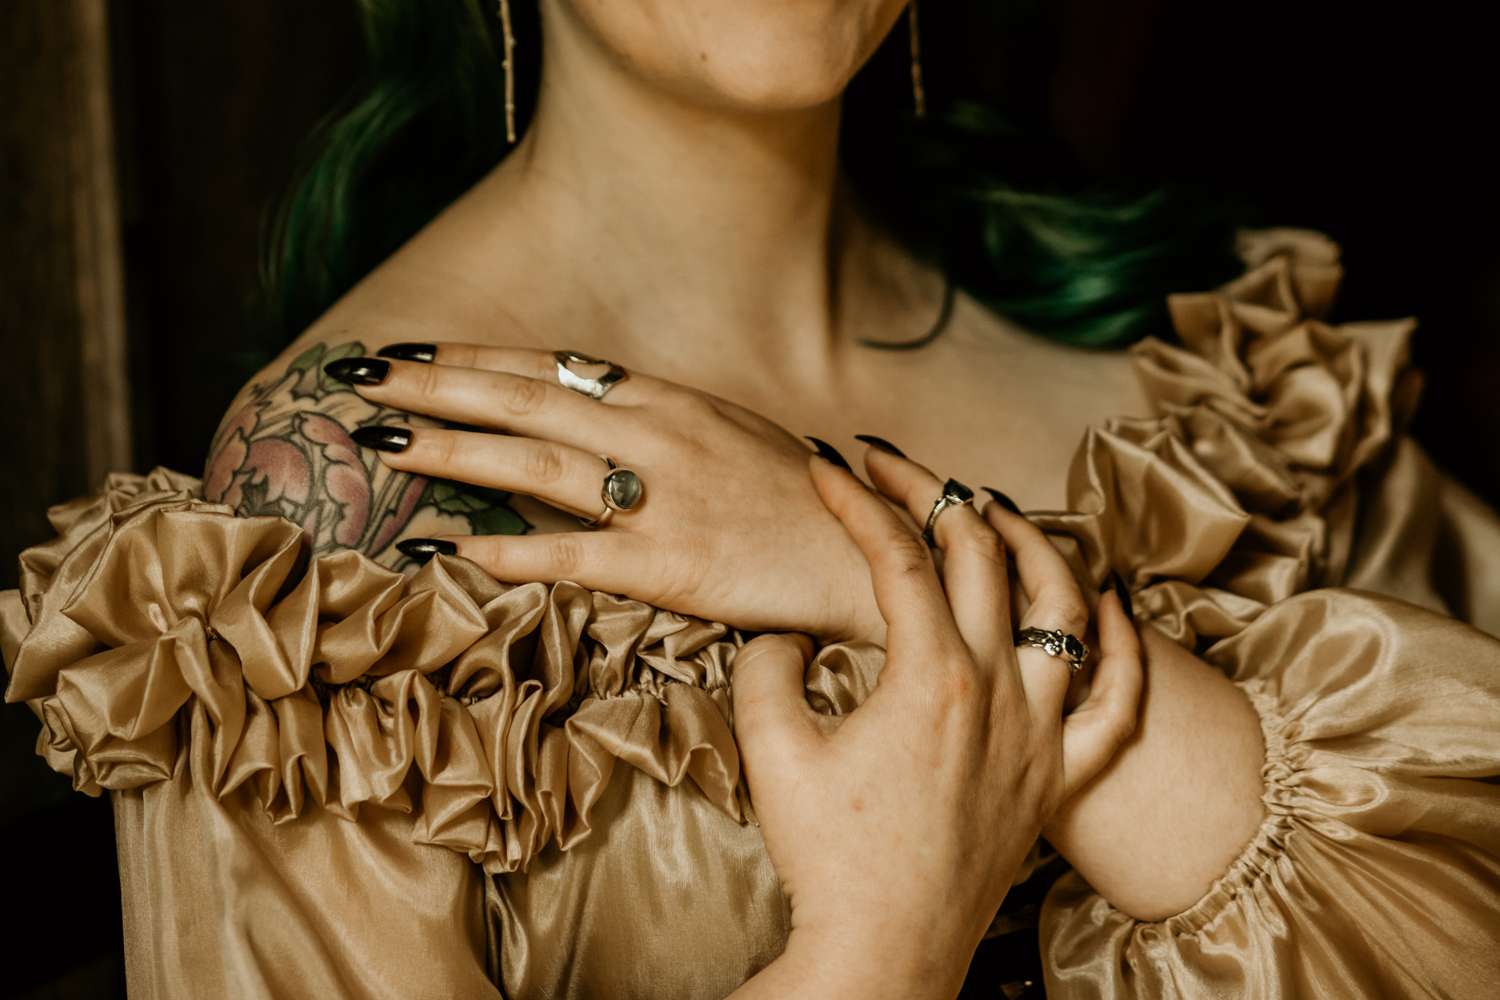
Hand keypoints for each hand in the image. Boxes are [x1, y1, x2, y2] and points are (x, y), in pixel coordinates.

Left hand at [328, 343, 885, 638]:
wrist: (872, 556)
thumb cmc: (805, 502)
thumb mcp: (735, 438)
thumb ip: (666, 426)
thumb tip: (602, 419)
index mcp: (671, 401)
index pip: (554, 367)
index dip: (478, 357)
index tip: (415, 350)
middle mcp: (658, 435)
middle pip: (528, 399)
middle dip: (438, 384)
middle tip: (362, 376)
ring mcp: (662, 497)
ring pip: (534, 463)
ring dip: (450, 448)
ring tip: (381, 442)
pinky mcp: (670, 564)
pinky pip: (570, 554)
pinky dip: (502, 550)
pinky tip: (444, 549)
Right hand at [728, 452, 1142, 999]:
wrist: (884, 951)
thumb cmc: (829, 857)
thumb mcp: (773, 751)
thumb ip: (772, 668)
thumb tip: (794, 637)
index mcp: (932, 678)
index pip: (898, 557)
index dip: (857, 501)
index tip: (824, 468)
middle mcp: (1000, 691)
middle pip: (980, 556)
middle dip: (929, 491)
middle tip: (889, 465)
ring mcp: (1040, 734)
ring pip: (1063, 607)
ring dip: (1028, 541)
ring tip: (987, 507)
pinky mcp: (1058, 777)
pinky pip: (1119, 702)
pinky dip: (1122, 644)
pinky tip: (1106, 602)